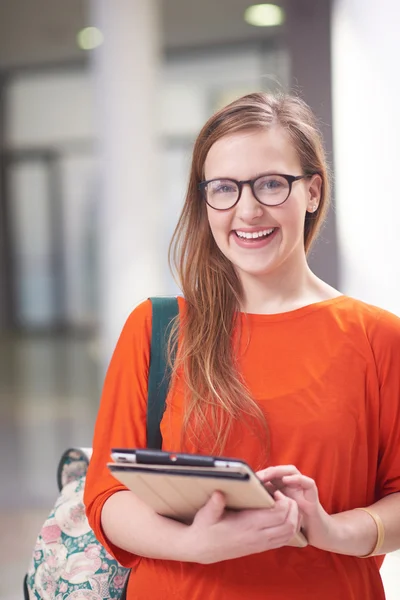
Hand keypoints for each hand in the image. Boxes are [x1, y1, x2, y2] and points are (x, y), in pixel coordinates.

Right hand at [187, 489, 301, 563]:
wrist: (204, 549)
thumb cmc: (205, 528)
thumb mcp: (207, 514)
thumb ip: (214, 504)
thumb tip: (219, 492)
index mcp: (248, 525)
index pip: (279, 515)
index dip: (283, 501)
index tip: (274, 491)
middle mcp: (259, 536)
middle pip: (290, 524)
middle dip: (293, 508)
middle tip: (282, 495)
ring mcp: (262, 544)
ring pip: (290, 534)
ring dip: (293, 518)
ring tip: (283, 505)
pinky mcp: (261, 547)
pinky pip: (284, 540)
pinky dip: (289, 527)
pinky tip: (280, 516)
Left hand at [256, 465, 336, 550]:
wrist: (316, 533)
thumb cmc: (294, 523)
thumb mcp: (277, 514)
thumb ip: (266, 505)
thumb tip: (248, 502)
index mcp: (282, 488)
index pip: (270, 474)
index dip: (260, 475)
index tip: (249, 480)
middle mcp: (292, 485)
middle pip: (279, 470)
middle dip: (268, 471)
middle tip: (257, 477)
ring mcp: (302, 488)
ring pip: (292, 471)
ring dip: (280, 471)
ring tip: (268, 475)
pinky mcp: (312, 494)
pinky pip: (308, 482)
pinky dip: (297, 479)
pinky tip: (287, 481)